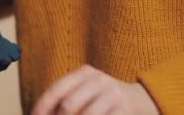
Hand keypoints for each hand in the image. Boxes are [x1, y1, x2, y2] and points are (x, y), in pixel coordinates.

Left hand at [32, 65, 158, 114]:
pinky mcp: (125, 109)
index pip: (57, 89)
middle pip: (68, 105)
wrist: (144, 100)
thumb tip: (39, 113)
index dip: (42, 106)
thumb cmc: (104, 99)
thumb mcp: (86, 91)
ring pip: (85, 114)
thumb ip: (65, 99)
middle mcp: (99, 80)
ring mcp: (114, 95)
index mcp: (85, 73)